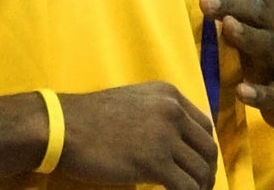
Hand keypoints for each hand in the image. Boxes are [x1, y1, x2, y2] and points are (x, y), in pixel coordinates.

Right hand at [59, 81, 217, 189]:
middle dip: (206, 174)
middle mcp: (172, 110)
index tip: (196, 168)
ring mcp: (164, 135)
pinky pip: (186, 188)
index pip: (205, 126)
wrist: (65, 126)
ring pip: (201, 171)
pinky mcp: (155, 162)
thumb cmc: (93, 117)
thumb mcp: (134, 102)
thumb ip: (160, 113)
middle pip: (208, 149)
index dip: (203, 152)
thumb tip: (180, 140)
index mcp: (169, 94)